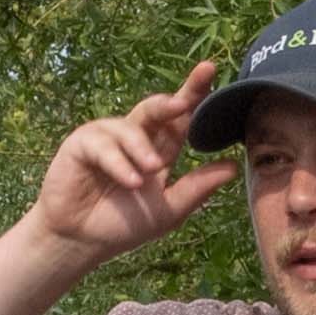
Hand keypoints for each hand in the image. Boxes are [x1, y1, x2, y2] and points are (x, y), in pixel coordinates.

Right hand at [25, 61, 234, 269]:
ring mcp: (106, 138)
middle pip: (156, 108)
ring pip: (131, 128)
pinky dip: (118, 162)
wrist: (81, 242)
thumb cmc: (123, 225)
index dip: (194, 95)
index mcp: (158, 148)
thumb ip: (197, 188)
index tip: (209, 71)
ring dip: (142, 149)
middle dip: (171, 101)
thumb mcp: (168, 209)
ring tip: (151, 169)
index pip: (180, 119)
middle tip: (184, 102)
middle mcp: (133, 137)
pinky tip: (129, 181)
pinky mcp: (81, 144)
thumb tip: (234, 167)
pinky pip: (103, 144)